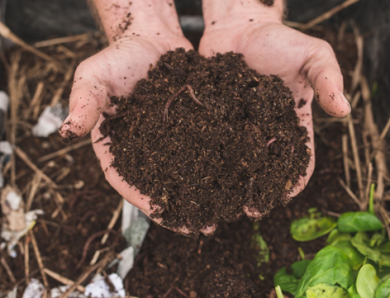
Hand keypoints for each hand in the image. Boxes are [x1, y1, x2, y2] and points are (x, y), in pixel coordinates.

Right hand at [59, 0, 214, 234]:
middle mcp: (144, 150)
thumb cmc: (117, 59)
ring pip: (186, 172)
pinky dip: (218, 165)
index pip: (126, 180)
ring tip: (225, 212)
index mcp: (117, 146)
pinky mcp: (192, 128)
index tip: (165, 214)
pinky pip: (205, 149)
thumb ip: (84, 102)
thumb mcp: (94, 76)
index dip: (143, 199)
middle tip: (203, 226)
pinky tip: (236, 178)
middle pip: (160, 184)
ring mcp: (170, 141)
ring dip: (204, 194)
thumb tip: (66, 131)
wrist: (150, 40)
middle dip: (181, 207)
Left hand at [199, 0, 350, 216]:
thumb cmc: (277, 39)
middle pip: (264, 169)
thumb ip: (327, 79)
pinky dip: (207, 161)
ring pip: (236, 163)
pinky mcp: (214, 120)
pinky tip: (196, 175)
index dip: (293, 180)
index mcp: (291, 123)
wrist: (238, 26)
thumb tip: (346, 111)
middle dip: (258, 190)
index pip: (298, 159)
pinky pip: (212, 144)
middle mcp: (265, 131)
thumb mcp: (311, 54)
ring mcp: (238, 127)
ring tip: (218, 202)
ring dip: (230, 184)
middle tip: (245, 209)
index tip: (281, 197)